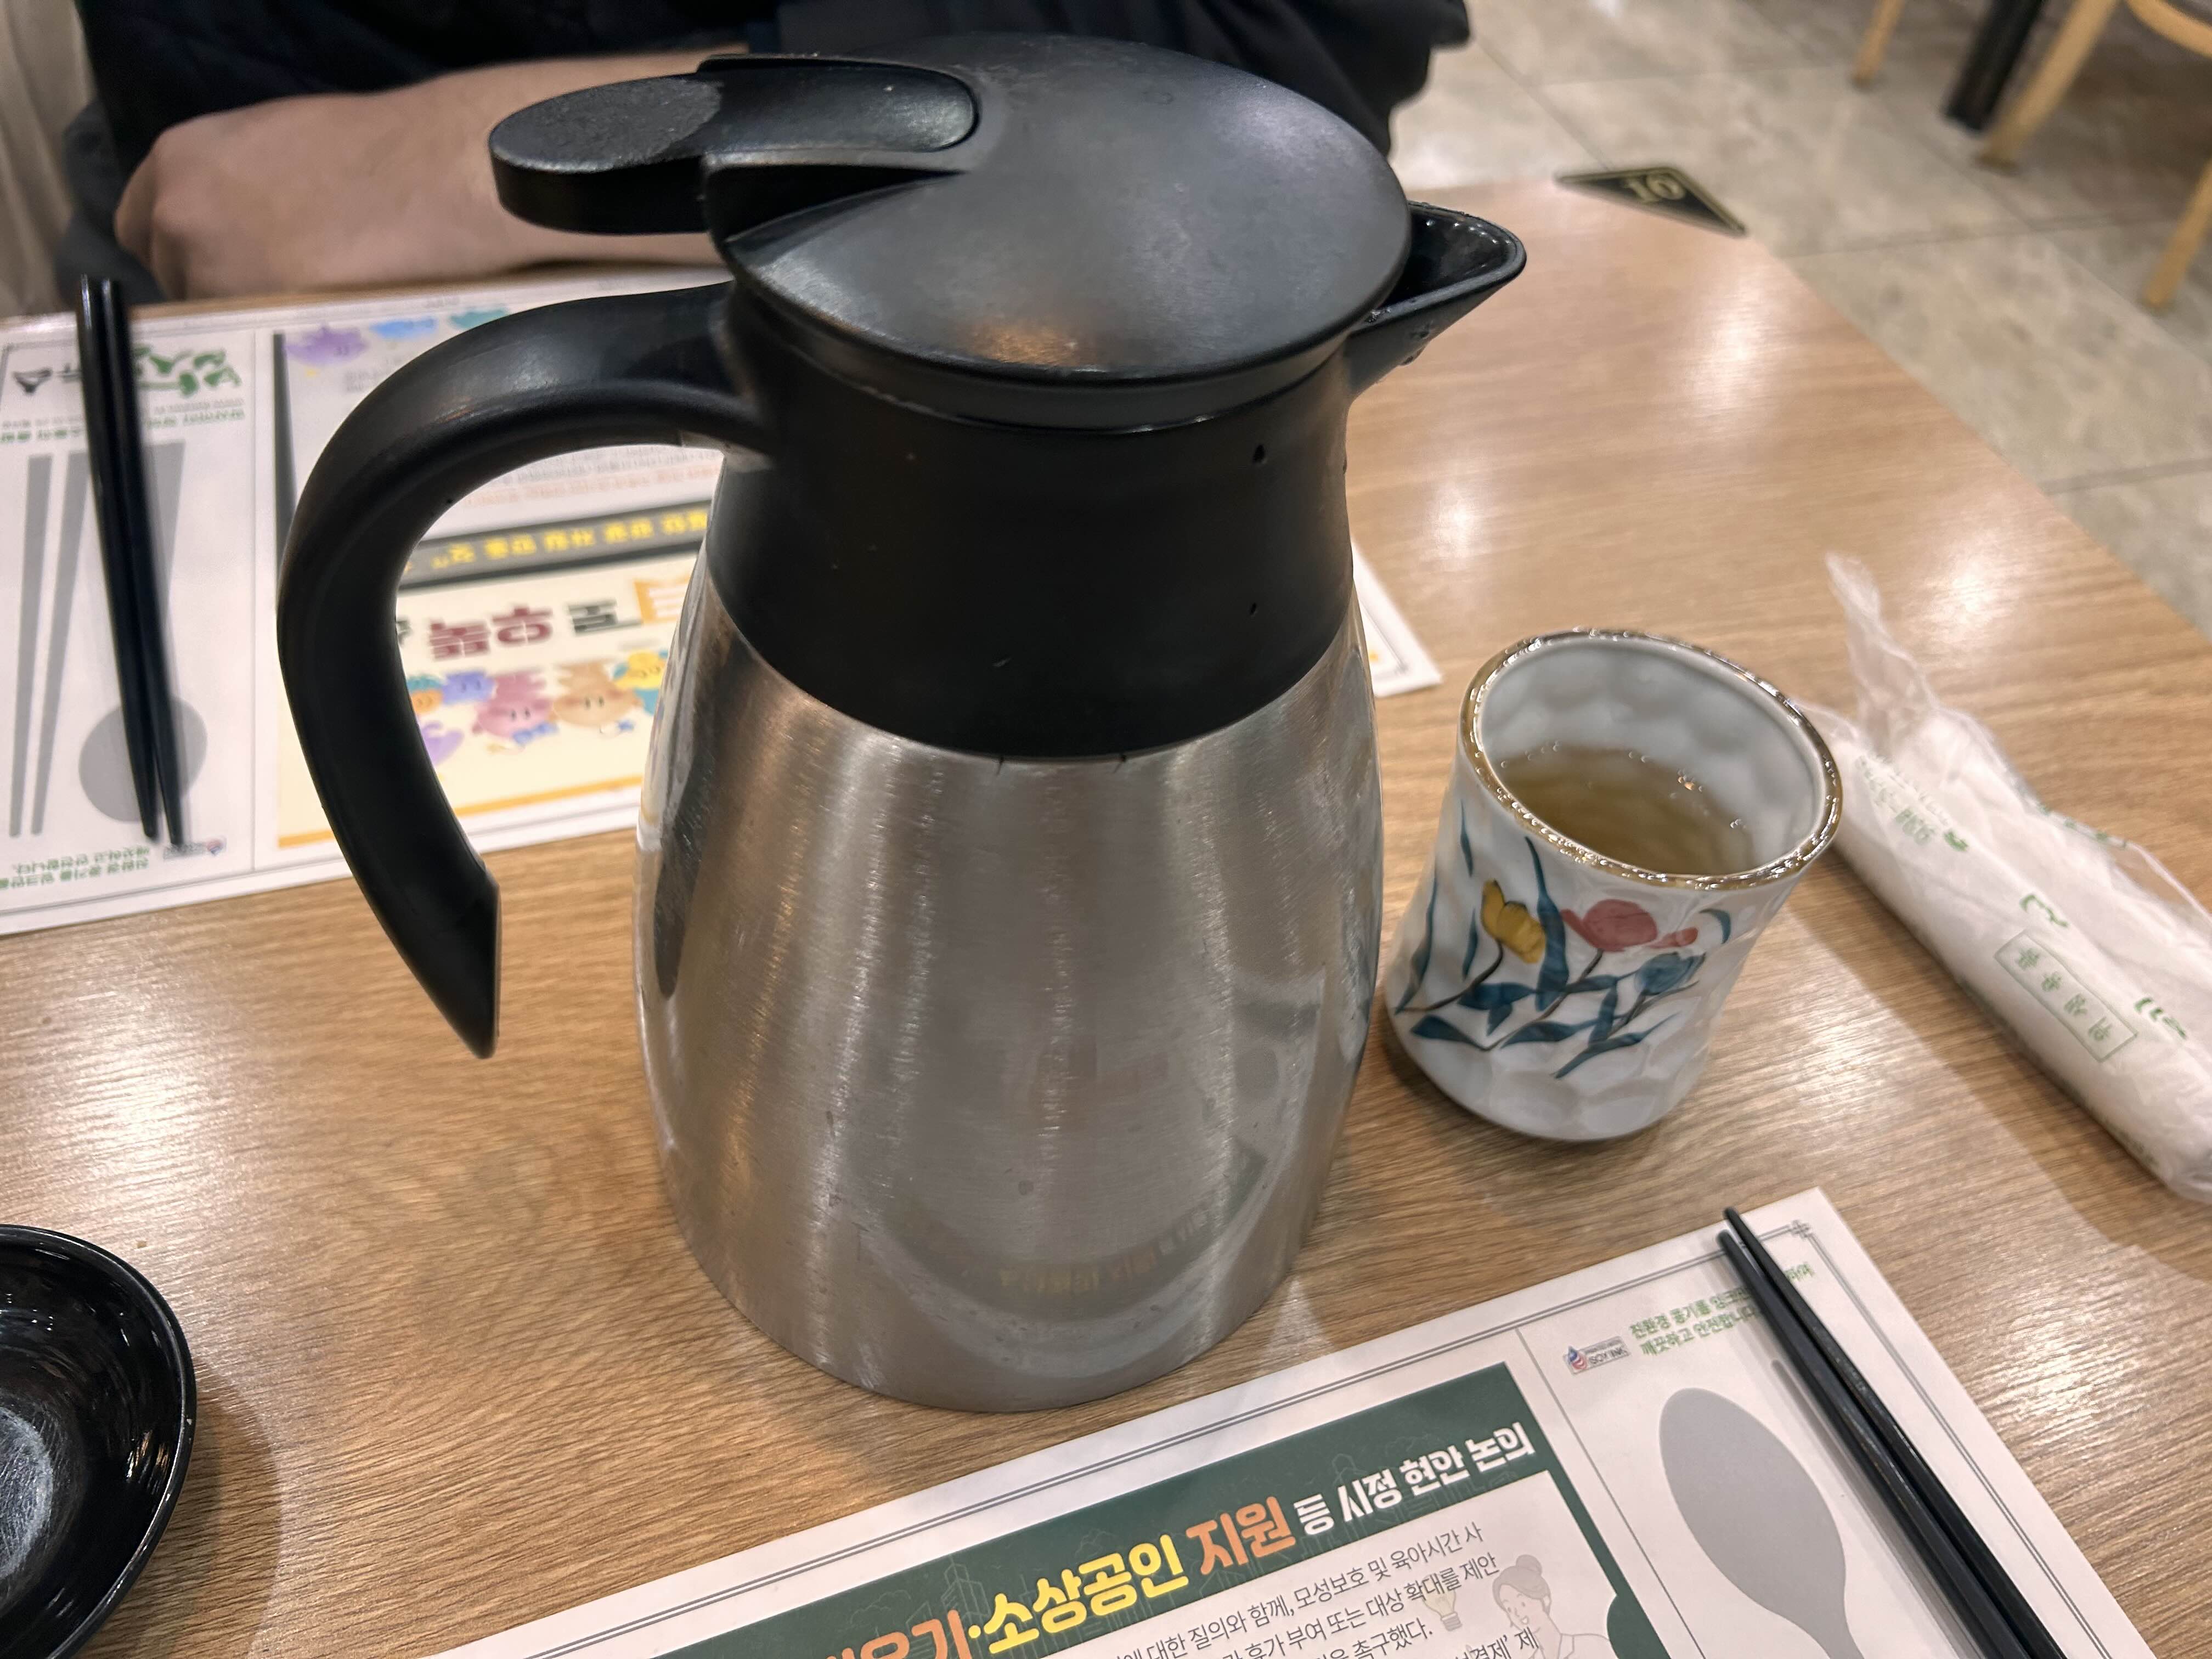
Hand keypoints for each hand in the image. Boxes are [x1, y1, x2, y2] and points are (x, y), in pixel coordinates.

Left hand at [115, 53, 723, 297]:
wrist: (438, 177)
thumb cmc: (381, 149)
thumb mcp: (280, 140)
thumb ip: (237, 179)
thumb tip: (240, 222)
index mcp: (180, 160)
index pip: (140, 227)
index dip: (185, 249)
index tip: (226, 262)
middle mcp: (178, 217)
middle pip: (176, 279)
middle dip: (219, 289)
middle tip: (283, 292)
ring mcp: (213, 276)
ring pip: (215, 324)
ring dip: (255, 324)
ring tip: (319, 314)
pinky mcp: (260, 325)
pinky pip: (256, 353)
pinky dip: (284, 349)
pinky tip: (328, 331)